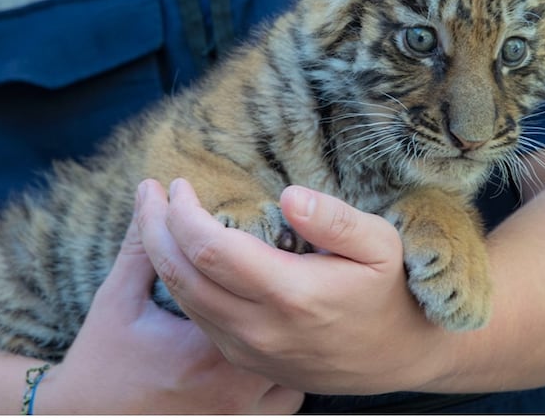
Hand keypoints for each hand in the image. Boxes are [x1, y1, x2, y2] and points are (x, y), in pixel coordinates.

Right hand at [36, 187, 303, 413]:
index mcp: (200, 347)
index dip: (239, 244)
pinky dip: (285, 371)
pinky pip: (288, 398)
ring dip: (288, 328)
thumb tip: (151, 192)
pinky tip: (275, 341)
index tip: (229, 216)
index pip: (236, 280)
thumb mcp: (116, 299)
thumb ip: (140, 247)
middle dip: (277, 281)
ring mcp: (244, 409)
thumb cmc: (100, 361)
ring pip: (293, 361)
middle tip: (270, 249)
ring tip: (279, 296)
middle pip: (276, 318)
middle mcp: (231, 382)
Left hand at [138, 178, 445, 394]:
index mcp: (290, 294)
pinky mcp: (244, 359)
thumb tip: (288, 196)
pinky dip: (179, 281)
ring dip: (159, 254)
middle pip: (181, 275)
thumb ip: (335, 220)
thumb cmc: (389, 291)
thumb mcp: (381, 244)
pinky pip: (197, 318)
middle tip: (148, 192)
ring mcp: (248, 349)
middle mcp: (260, 327)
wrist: (397, 356)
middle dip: (154, 228)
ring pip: (183, 299)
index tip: (179, 184)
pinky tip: (177, 253)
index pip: (209, 250)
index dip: (183, 213)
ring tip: (152, 216)